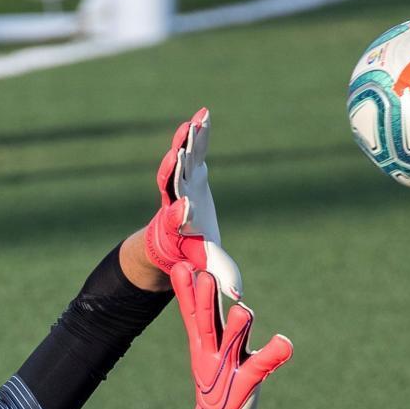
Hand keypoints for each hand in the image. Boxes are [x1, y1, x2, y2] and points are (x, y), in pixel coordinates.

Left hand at [145, 108, 243, 298]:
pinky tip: (205, 114)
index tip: (184, 208)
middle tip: (176, 156)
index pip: (174, 219)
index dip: (179, 213)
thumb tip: (239, 294)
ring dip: (184, 143)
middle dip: (174, 170)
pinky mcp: (187, 170)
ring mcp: (179, 183)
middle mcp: (173, 201)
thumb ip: (220, 273)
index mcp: (176, 227)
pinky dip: (198, 134)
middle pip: (170, 183)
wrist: (172, 238)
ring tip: (192, 124)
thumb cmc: (191, 253)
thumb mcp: (206, 265)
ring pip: (178, 161)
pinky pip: (192, 150)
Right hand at [171, 263, 291, 408]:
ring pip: (232, 343)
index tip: (181, 266)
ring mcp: (228, 367)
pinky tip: (286, 341)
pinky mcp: (246, 380)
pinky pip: (261, 366)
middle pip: (207, 323)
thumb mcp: (204, 345)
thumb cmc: (216, 374)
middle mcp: (212, 351)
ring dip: (238, 329)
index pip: (191, 311)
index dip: (185, 291)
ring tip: (245, 310)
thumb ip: (200, 313)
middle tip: (205, 277)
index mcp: (203, 340)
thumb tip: (188, 275)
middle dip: (206, 302)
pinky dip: (273, 354)